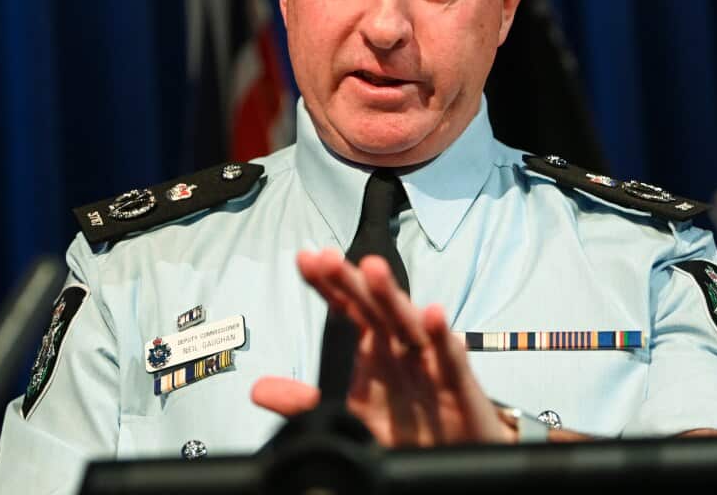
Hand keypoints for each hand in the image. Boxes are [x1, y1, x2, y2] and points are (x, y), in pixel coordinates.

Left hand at [251, 248, 514, 446]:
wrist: (451, 458)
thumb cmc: (407, 429)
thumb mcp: (350, 418)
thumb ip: (307, 405)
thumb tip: (259, 390)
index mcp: (373, 350)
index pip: (347, 310)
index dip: (328, 286)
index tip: (305, 260)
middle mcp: (399, 348)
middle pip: (374, 307)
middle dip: (352, 282)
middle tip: (328, 258)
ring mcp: (428, 361)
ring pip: (408, 322)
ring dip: (391, 295)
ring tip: (373, 269)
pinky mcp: (456, 383)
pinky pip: (450, 356)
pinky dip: (441, 335)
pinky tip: (433, 314)